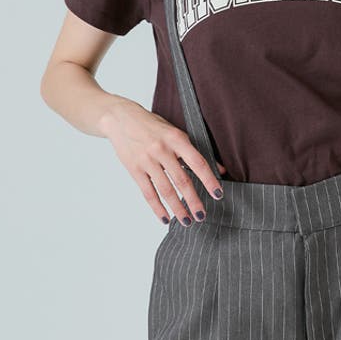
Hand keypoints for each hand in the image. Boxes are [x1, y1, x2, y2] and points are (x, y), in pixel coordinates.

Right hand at [100, 98, 226, 226]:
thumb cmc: (152, 126)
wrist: (120, 118)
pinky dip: (157, 208)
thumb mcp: (175, 133)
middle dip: (193, 200)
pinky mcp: (134, 169)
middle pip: (181, 180)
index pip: (197, 162)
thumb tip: (220, 169)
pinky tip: (165, 218)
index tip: (218, 194)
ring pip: (165, 190)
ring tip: (186, 221)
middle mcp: (162, 150)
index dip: (209, 180)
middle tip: (201, 215)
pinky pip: (148, 193)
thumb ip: (194, 151)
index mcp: (176, 139)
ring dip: (177, 208)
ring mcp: (147, 160)